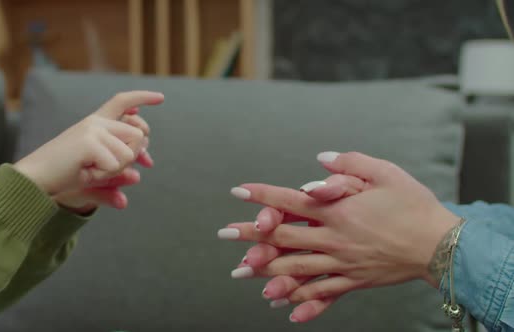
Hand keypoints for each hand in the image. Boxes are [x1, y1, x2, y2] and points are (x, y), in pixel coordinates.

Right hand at [54, 107, 153, 212]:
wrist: (35, 179)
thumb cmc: (64, 174)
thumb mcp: (97, 167)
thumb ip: (120, 160)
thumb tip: (142, 158)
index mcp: (96, 122)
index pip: (123, 101)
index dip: (143, 97)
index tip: (161, 98)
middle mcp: (96, 121)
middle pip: (138, 135)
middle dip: (131, 157)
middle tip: (104, 168)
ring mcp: (93, 129)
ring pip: (129, 153)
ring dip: (114, 170)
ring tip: (90, 170)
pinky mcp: (89, 142)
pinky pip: (115, 164)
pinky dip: (103, 175)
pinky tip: (84, 172)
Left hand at [220, 152, 460, 321]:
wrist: (440, 245)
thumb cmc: (413, 205)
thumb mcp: (386, 173)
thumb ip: (351, 163)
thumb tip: (320, 159)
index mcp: (338, 212)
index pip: (291, 202)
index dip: (263, 195)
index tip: (239, 191)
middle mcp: (334, 239)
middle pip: (284, 238)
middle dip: (251, 236)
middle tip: (224, 234)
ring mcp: (341, 264)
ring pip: (296, 270)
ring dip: (265, 271)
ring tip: (241, 272)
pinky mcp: (353, 282)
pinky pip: (323, 295)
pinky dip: (303, 303)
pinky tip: (284, 309)